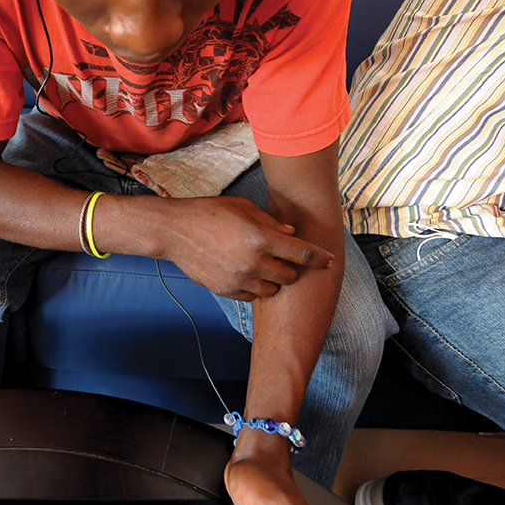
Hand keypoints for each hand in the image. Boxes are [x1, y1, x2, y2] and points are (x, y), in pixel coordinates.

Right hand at [159, 195, 333, 299]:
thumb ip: (271, 223)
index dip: (320, 258)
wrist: (174, 231)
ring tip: (262, 266)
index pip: (301, 253)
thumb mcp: (243, 208)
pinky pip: (252, 296)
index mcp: (260, 238)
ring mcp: (239, 279)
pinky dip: (254, 287)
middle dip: (290, 268)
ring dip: (273, 281)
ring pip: (272, 290)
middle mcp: (252, 262)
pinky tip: (246, 273)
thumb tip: (291, 235)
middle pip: (289, 276)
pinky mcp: (226, 290)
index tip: (330, 261)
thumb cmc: (209, 213)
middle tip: (282, 259)